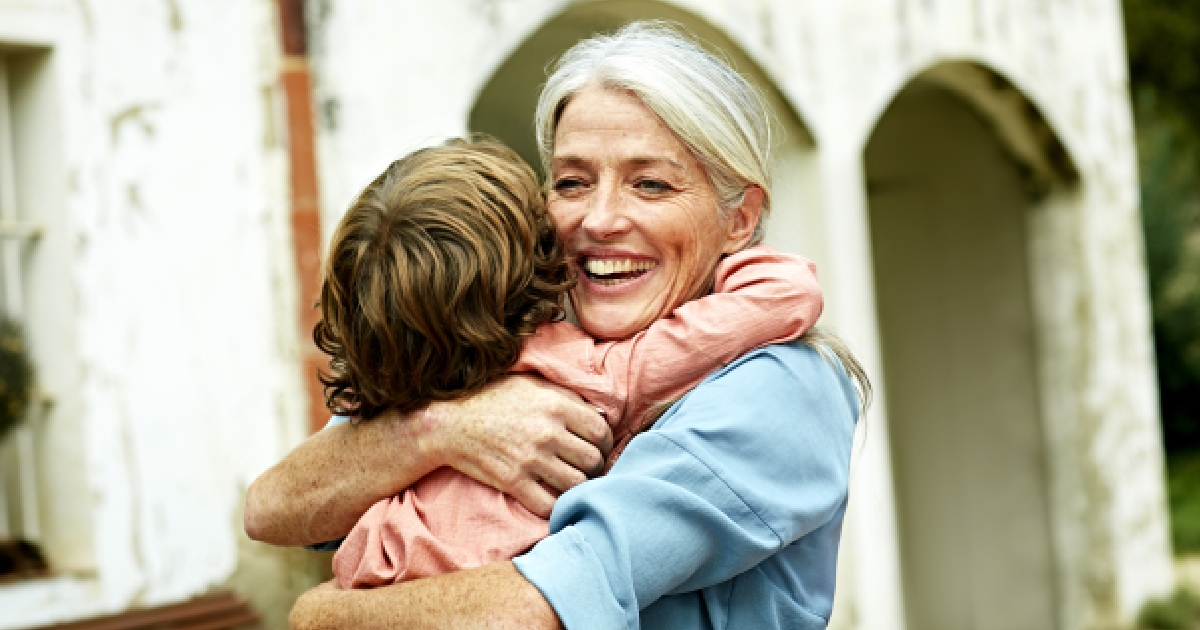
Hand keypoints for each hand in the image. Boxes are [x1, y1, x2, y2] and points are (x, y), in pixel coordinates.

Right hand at [421, 375, 610, 517]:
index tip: (599, 447)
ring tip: (574, 483)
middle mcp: (547, 433)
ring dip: (580, 487)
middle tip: (588, 467)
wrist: (450, 423)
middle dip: (595, 466)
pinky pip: (548, 505)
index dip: (605, 442)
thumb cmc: (494, 399)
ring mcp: (530, 459)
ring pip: (576, 484)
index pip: (600, 431)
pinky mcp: (513, 482)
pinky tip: (555, 498)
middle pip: (592, 459)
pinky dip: (557, 506)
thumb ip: (567, 397)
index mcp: (555, 406)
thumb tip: (600, 414)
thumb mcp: (532, 385)